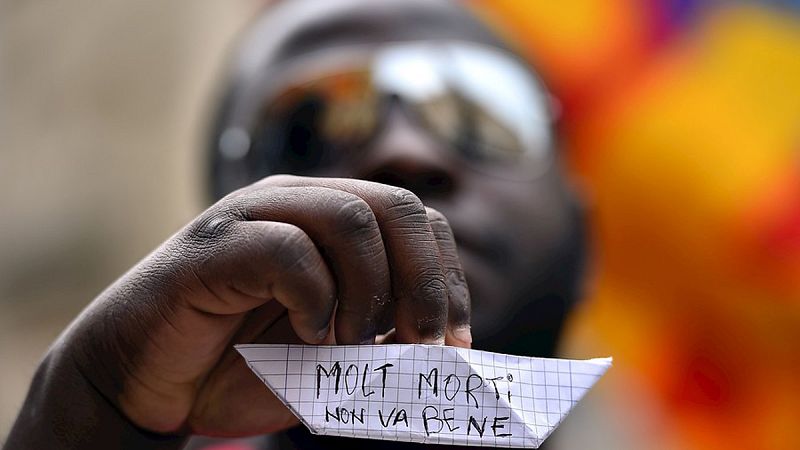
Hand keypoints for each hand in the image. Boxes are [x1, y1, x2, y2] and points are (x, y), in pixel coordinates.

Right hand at [24, 176, 470, 440]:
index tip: (457, 340)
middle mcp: (295, 201)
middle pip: (394, 204)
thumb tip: (447, 344)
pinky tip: (308, 336)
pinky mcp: (214, 245)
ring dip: (371, 292)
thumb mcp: (331, 355)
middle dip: (426, 281)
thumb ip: (381, 339)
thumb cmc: (241, 365)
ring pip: (350, 218)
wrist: (147, 382)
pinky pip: (289, 250)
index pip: (416, 217)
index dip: (447, 278)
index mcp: (328, 217)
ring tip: (353, 343)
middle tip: (425, 343)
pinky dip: (316, 300)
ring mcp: (252, 215)